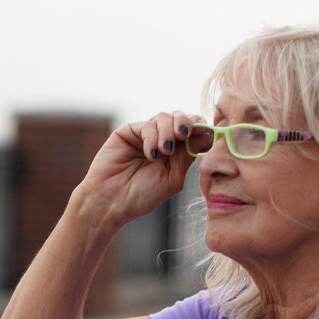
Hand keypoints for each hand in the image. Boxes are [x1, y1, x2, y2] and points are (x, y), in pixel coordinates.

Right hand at [73, 111, 197, 224]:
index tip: (207, 133)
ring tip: (165, 151)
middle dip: (187, 123)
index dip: (202, 128)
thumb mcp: (173, 178)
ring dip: (169, 132)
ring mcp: (146, 135)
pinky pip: (148, 124)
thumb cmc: (141, 195)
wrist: (111, 201)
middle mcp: (162, 141)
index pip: (194, 132)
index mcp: (177, 153)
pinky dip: (153, 137)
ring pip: (165, 117)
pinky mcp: (129, 131)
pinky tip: (151, 154)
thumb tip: (207, 133)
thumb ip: (188, 155)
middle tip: (184, 134)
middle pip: (181, 118)